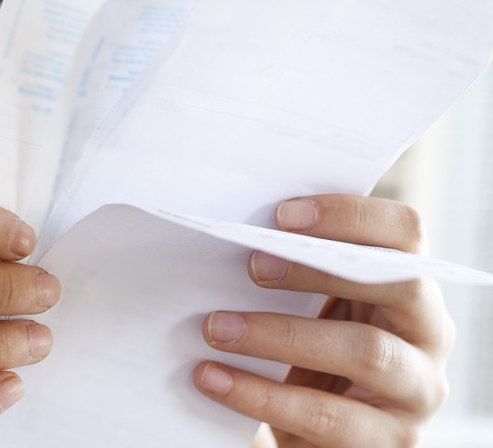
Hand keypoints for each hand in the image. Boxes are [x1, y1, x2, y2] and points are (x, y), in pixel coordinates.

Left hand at [193, 194, 453, 446]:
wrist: (319, 437)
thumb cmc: (311, 356)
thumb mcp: (315, 311)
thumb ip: (297, 273)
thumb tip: (231, 236)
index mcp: (412, 286)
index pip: (405, 233)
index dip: (351, 216)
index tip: (282, 215)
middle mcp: (429, 335)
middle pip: (396, 286)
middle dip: (318, 270)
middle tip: (250, 265)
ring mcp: (416, 392)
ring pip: (364, 352)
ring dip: (280, 335)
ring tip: (215, 328)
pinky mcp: (388, 442)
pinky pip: (325, 417)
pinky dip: (260, 396)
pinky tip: (212, 378)